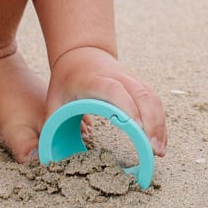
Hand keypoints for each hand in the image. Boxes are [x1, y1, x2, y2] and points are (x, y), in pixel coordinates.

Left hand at [47, 45, 166, 154]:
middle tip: (154, 150)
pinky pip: (154, 102)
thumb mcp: (54, 99)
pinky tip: (159, 139)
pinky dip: (160, 120)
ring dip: (160, 124)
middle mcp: (119, 77)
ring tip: (160, 151)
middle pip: (143, 96)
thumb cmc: (66, 78)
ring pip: (153, 100)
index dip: (128, 108)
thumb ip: (53, 124)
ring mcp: (132, 80)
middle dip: (153, 123)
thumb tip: (47, 155)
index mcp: (95, 80)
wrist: (82, 51)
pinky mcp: (139, 85)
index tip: (137, 128)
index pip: (116, 91)